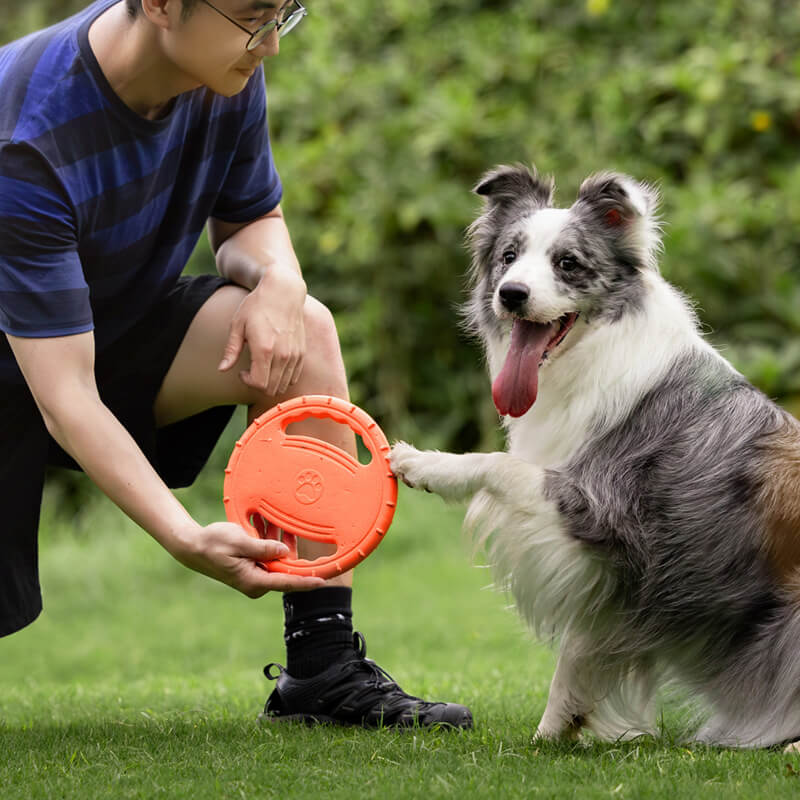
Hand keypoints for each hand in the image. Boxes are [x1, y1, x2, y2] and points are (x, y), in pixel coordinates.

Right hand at [171, 521, 324, 596]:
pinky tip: (268, 524)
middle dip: (292, 549)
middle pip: (285, 569)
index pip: (286, 583)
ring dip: (279, 540)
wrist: (193, 547)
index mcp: (254, 581)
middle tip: (298, 528)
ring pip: (278, 559)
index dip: (307, 582)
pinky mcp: (253, 569)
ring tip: (274, 520)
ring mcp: (255, 577)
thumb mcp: (239, 542)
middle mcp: (257, 582)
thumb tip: (285, 552)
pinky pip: (269, 556)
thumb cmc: (213, 543)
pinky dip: (270, 541)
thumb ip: (263, 548)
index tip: (323, 581)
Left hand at [218, 266, 306, 396]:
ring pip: (284, 385)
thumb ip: (231, 350)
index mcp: (264, 350)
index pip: (259, 384)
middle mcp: (282, 355)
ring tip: (262, 367)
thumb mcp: (238, 325)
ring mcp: (294, 355)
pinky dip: (283, 377)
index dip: (247, 382)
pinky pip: (294, 377)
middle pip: (272, 389)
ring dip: (271, 383)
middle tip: (251, 371)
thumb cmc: (257, 306)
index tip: (242, 372)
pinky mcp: (301, 353)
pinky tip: (274, 364)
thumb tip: (222, 369)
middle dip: (258, 385)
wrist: (284, 292)